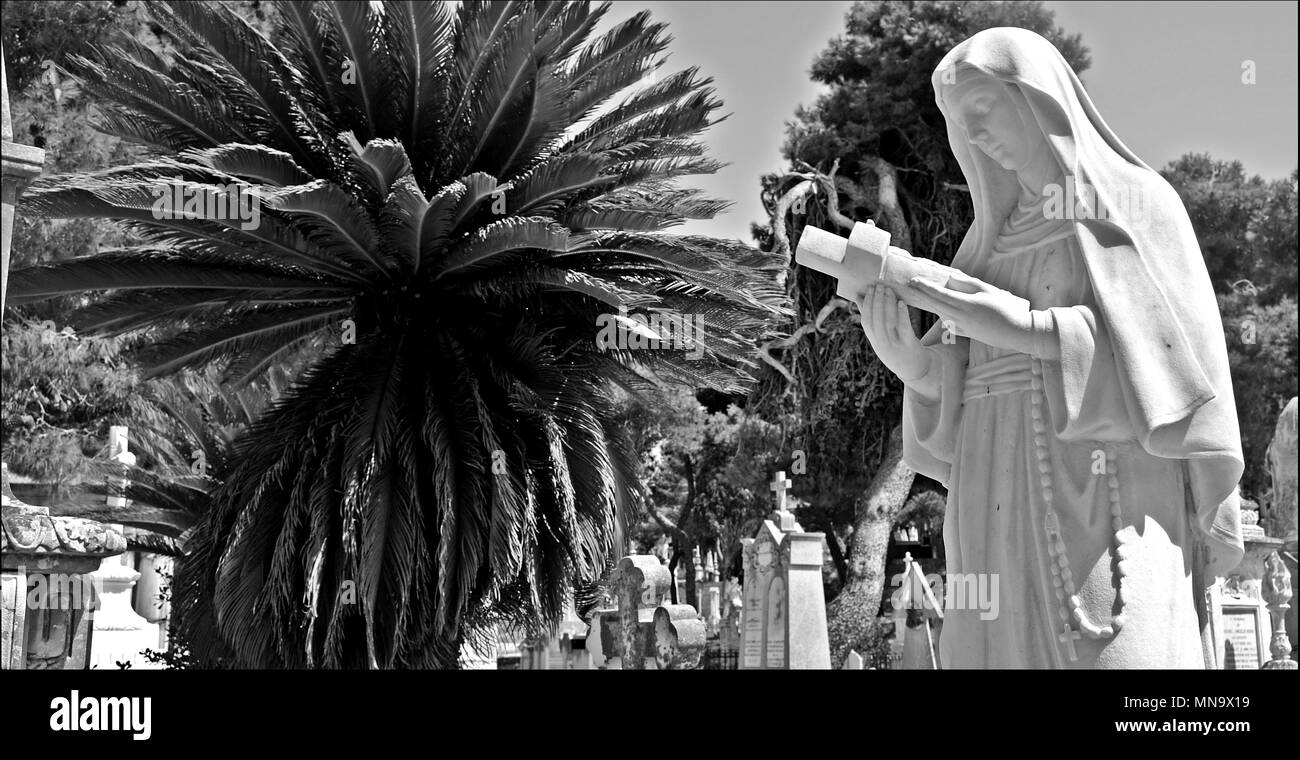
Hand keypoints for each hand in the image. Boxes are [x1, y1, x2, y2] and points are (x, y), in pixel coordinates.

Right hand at [860, 284, 929, 381]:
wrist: (914, 370)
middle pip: (876, 319)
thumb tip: (858, 297)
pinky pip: (904, 328)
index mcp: (874, 340)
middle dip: (876, 300)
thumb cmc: (896, 348)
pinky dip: (901, 314)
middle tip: (878, 285)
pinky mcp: (908, 345)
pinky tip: (901, 303)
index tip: (868, 288)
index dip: (865, 304)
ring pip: (888, 321)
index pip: (866, 320)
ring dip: (887, 304)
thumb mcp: (880, 337)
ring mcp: (894, 345)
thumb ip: (871, 319)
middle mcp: (882, 343)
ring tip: (888, 289)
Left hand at [904, 271, 1033, 353]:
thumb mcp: (988, 292)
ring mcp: (960, 327)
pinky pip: (946, 320)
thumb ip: (967, 284)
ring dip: (926, 302)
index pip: (940, 295)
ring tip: (914, 291)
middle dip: (919, 294)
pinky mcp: (963, 332)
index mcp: (966, 306)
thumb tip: (949, 277)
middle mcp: (959, 318)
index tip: (913, 280)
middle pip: (934, 304)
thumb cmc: (1005, 308)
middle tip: (907, 284)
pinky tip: (932, 304)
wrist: (1016, 332)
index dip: (925, 288)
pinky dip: (938, 311)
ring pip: (938, 312)